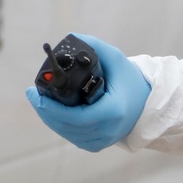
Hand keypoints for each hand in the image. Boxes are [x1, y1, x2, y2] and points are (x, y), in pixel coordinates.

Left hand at [26, 35, 150, 151]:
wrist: (149, 104)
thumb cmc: (132, 81)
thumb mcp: (116, 59)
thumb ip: (94, 46)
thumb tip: (72, 38)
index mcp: (112, 112)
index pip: (74, 116)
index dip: (51, 108)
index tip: (35, 94)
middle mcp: (107, 131)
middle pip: (66, 126)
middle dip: (45, 110)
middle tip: (33, 94)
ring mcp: (102, 141)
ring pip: (66, 133)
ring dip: (50, 118)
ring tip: (39, 101)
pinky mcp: (97, 145)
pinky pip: (73, 137)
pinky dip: (60, 125)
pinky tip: (52, 112)